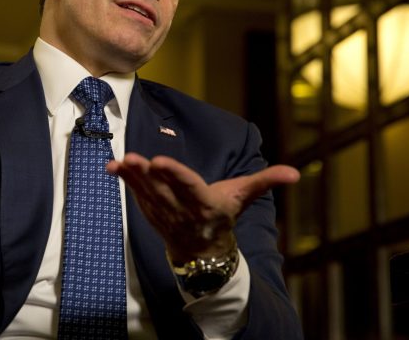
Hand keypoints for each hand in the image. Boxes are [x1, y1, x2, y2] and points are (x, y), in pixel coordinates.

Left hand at [107, 154, 298, 262]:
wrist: (203, 250)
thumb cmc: (223, 215)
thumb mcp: (245, 197)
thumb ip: (266, 182)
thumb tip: (296, 173)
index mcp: (206, 203)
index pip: (189, 186)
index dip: (174, 174)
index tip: (158, 162)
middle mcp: (183, 209)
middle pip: (163, 190)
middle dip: (147, 175)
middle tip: (133, 159)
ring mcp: (164, 212)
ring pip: (146, 192)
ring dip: (131, 177)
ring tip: (120, 161)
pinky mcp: (150, 211)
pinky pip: (136, 194)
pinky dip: (124, 181)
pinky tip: (112, 167)